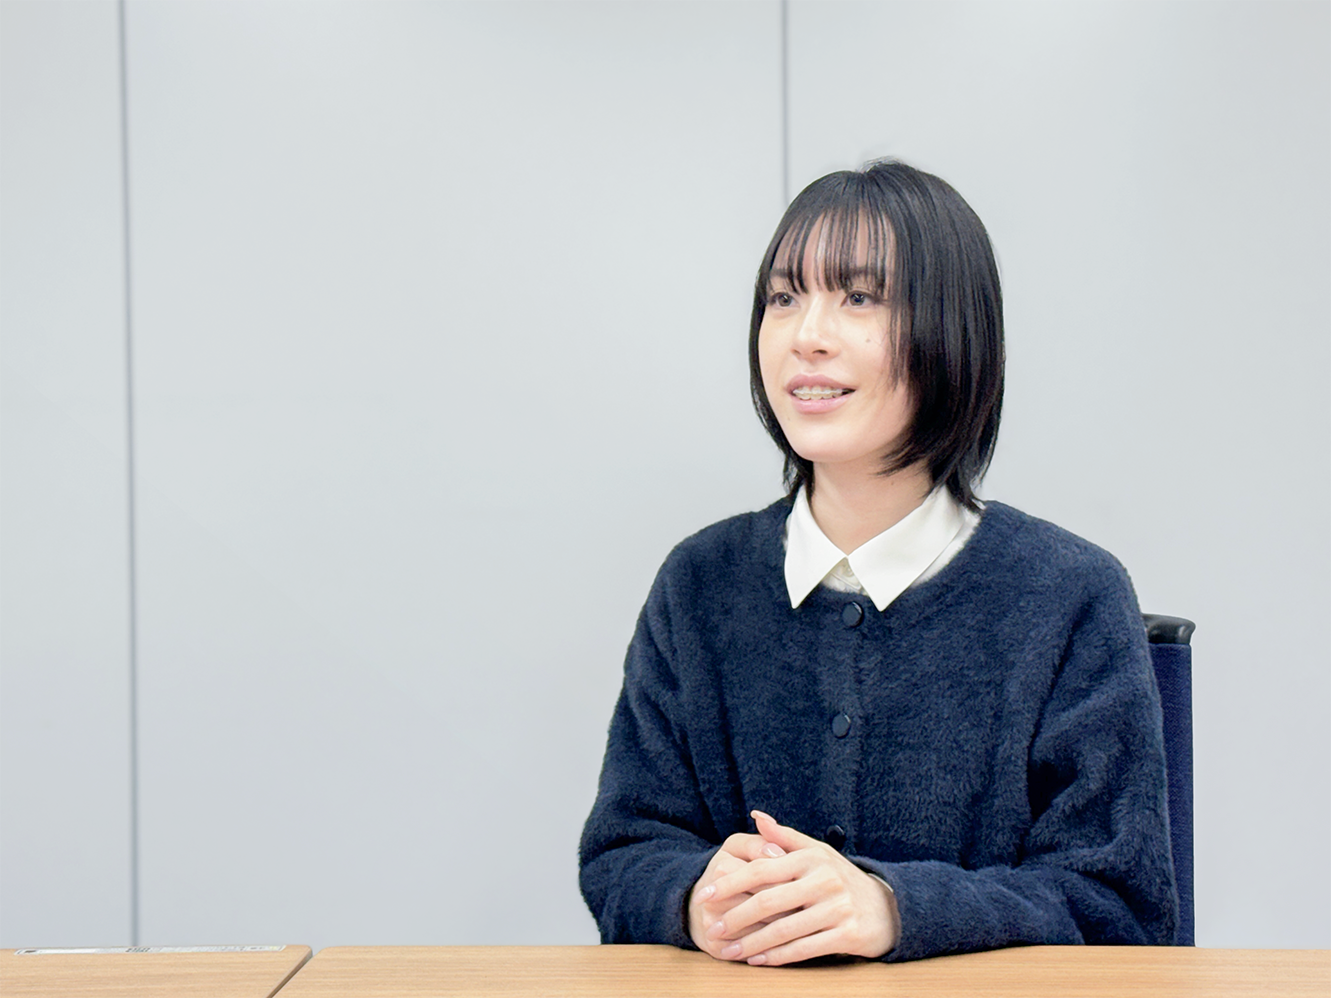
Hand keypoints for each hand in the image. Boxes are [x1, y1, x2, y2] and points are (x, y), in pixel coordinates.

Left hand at [700, 810, 899, 965]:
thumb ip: (783, 836)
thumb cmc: (840, 877)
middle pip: (769, 902)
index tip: (705, 895)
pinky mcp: (847, 934)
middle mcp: (824, 880)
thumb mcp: (816, 852)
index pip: (761, 869)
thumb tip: (755, 816)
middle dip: (736, 917)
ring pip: (784, 930)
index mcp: (810, 858)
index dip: (730, 883)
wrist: (885, 907)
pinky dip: (778, 956)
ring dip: (752, 943)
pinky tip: (758, 960)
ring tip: (729, 950)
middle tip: (713, 929)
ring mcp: (837, 908)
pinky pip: (805, 948)